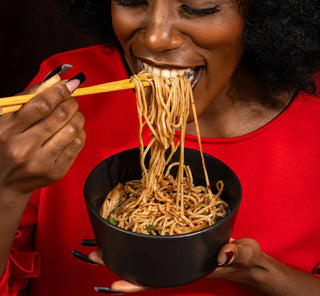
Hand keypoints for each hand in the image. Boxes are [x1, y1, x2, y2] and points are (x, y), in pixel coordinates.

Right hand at [0, 77, 85, 199]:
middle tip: (70, 100)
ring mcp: (40, 162)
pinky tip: (70, 130)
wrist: (3, 181)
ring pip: (73, 129)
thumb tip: (58, 79)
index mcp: (7, 130)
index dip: (60, 91)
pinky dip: (79, 132)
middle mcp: (22, 148)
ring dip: (77, 116)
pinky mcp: (55, 172)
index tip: (70, 84)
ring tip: (71, 114)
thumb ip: (31, 95)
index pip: (42, 105)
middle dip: (71, 102)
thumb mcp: (9, 116)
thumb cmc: (6, 141)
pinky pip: (78, 144)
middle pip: (60, 115)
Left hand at [88, 238, 264, 292]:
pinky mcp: (179, 242)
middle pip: (142, 266)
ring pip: (144, 254)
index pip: (158, 280)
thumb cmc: (246, 257)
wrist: (246, 257)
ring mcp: (176, 252)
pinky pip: (154, 242)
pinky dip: (138, 237)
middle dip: (117, 262)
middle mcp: (177, 262)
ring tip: (99, 243)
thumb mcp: (246, 252)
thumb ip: (237, 252)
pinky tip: (126, 230)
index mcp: (189, 268)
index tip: (111, 287)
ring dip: (122, 249)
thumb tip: (224, 253)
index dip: (135, 284)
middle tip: (92, 255)